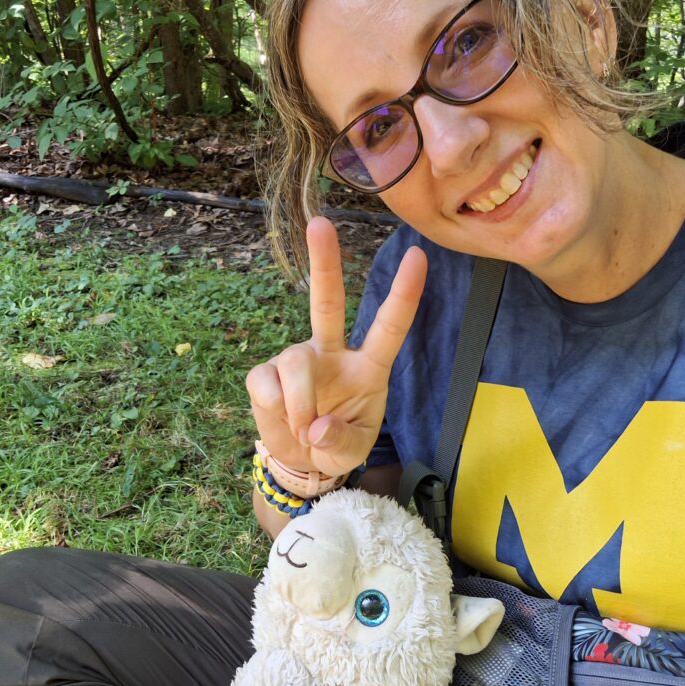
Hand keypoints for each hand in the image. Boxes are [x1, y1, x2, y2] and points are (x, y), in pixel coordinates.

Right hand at [246, 216, 426, 480]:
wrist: (301, 462)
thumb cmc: (337, 445)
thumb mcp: (352, 452)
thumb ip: (340, 441)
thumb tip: (315, 426)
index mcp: (368, 368)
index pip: (389, 326)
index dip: (403, 293)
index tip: (419, 256)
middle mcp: (332, 354)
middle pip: (327, 301)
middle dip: (324, 263)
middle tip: (320, 223)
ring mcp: (298, 360)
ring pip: (295, 363)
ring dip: (300, 403)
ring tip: (304, 429)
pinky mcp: (265, 375)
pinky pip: (266, 383)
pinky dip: (276, 409)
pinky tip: (282, 422)